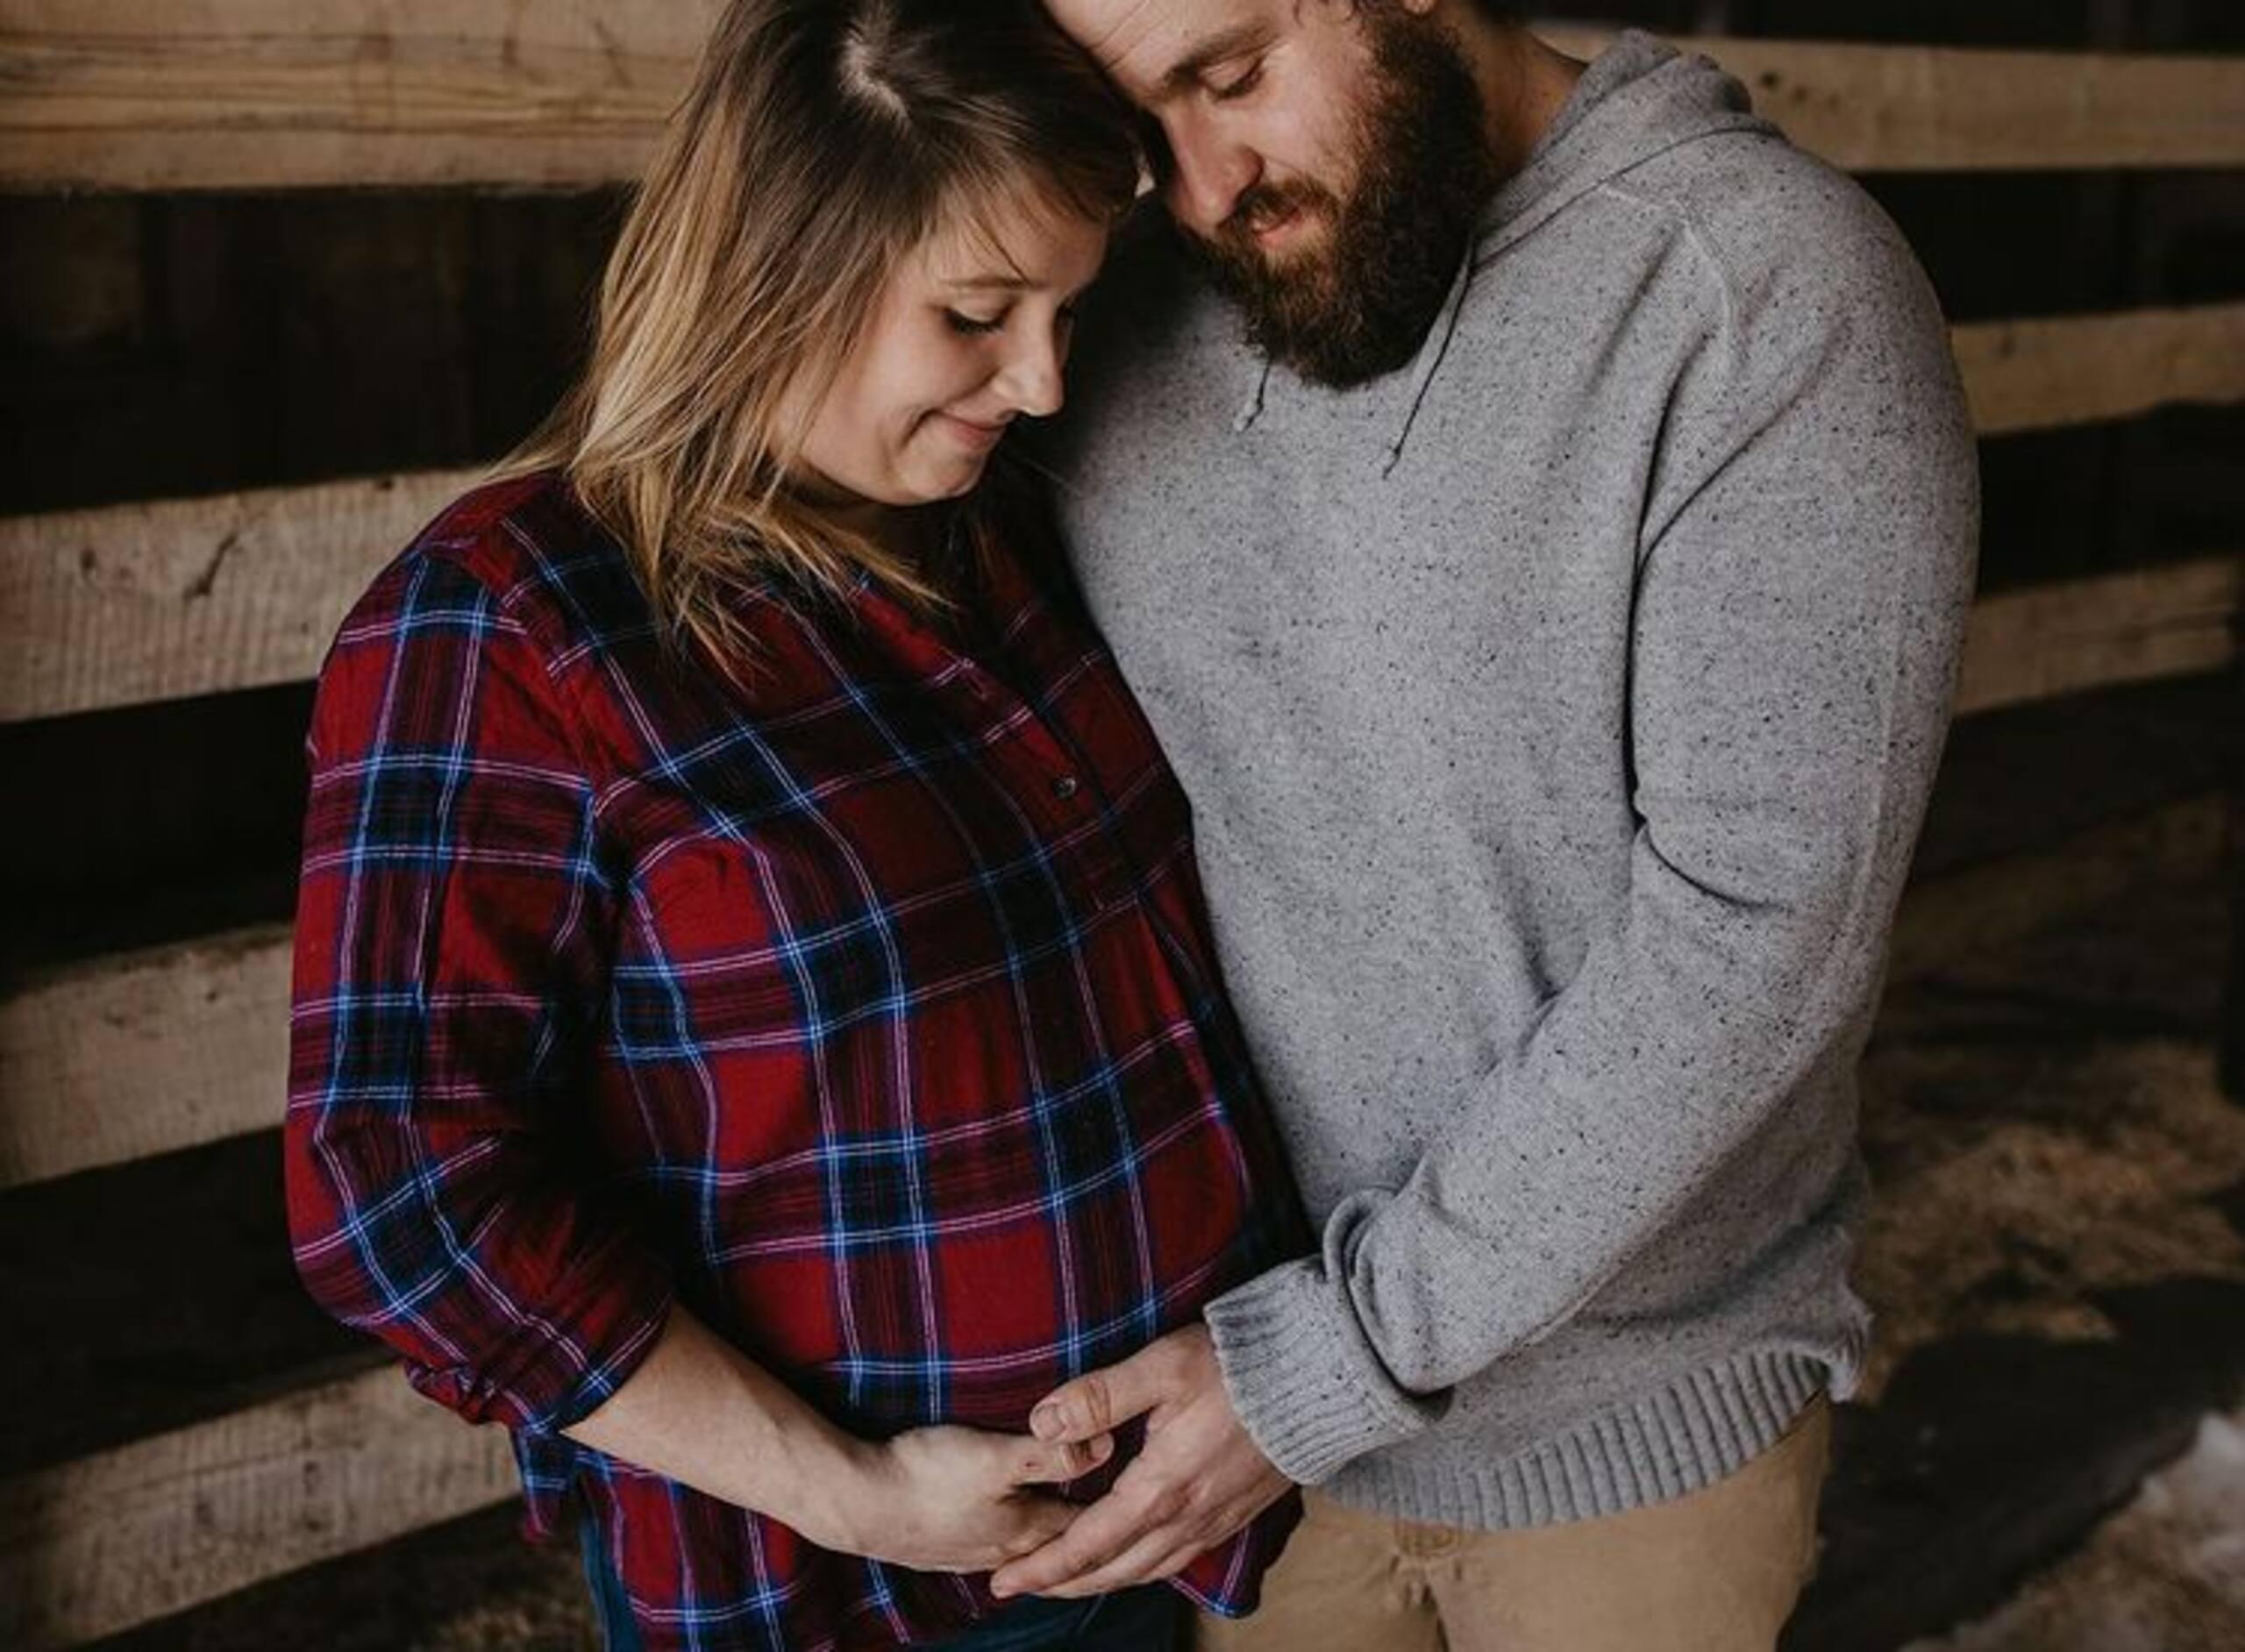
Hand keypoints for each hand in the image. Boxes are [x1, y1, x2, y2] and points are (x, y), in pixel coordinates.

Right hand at [810, 1423, 1112, 1573]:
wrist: (857, 1504)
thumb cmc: (926, 1475)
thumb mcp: (995, 1456)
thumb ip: (1051, 1451)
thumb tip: (1108, 1444)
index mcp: (1028, 1529)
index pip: (1091, 1525)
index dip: (1122, 1509)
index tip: (1150, 1495)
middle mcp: (1007, 1548)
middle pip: (1063, 1544)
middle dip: (1095, 1535)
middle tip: (1128, 1528)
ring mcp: (974, 1551)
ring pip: (1030, 1547)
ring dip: (1056, 1540)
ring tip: (1080, 1535)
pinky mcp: (946, 1544)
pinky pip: (999, 1544)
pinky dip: (1020, 1538)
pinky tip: (1013, 1533)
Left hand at [988, 1325, 1292, 1598]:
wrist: (1320, 1377)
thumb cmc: (1238, 1366)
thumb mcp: (1162, 1367)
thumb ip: (1099, 1397)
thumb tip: (1041, 1422)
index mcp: (1161, 1488)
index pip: (1087, 1544)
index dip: (1042, 1567)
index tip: (1002, 1581)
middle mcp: (1188, 1518)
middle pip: (1113, 1571)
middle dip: (1063, 1582)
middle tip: (1021, 1584)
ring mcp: (1216, 1520)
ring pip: (1147, 1571)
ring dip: (1101, 1580)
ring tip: (1067, 1578)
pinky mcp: (1237, 1513)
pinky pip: (1178, 1560)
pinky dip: (1142, 1569)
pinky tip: (1133, 1557)